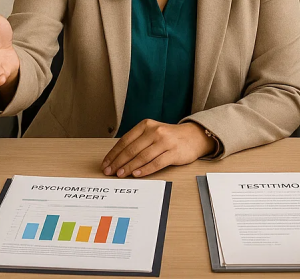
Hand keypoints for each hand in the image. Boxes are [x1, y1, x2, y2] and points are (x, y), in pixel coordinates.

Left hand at [101, 120, 215, 177]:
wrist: (193, 136)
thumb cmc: (169, 137)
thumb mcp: (152, 133)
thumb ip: (137, 142)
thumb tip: (118, 158)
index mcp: (146, 125)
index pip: (125, 140)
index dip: (114, 153)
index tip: (106, 163)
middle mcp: (154, 131)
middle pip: (131, 149)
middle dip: (118, 162)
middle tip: (109, 171)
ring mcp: (165, 141)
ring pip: (142, 156)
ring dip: (129, 167)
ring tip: (120, 174)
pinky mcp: (174, 152)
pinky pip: (156, 163)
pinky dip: (145, 169)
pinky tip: (137, 174)